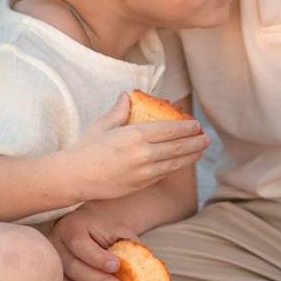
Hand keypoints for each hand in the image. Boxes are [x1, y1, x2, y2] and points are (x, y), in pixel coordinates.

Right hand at [48, 207, 140, 280]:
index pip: (79, 244)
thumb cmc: (106, 231)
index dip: (96, 257)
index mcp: (71, 228)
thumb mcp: (118, 231)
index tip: (116, 266)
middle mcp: (55, 248)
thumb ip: (129, 247)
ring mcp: (53, 269)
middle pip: (72, 268)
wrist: (90, 231)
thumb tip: (149, 268)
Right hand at [56, 93, 209, 203]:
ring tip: (201, 150)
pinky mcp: (140, 185)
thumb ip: (118, 111)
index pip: (169, 130)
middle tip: (207, 138)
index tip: (197, 125)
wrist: (74, 177)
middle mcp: (143, 154)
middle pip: (177, 147)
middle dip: (195, 142)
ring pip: (174, 163)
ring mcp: (143, 172)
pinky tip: (181, 163)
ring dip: (191, 156)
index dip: (187, 128)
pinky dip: (175, 167)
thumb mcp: (102, 125)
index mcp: (134, 136)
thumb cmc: (85, 148)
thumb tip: (127, 95)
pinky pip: (163, 174)